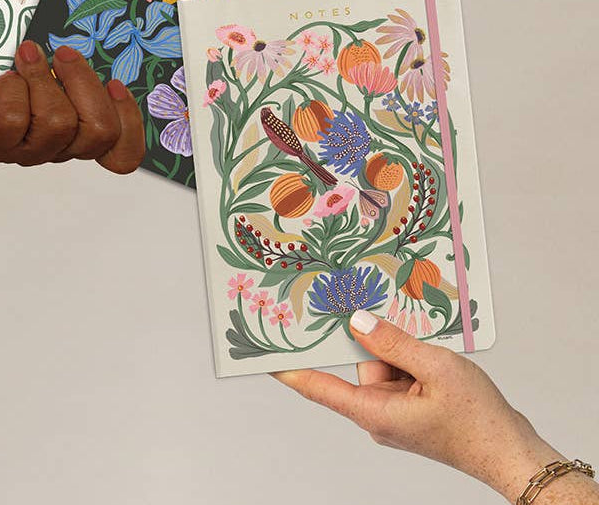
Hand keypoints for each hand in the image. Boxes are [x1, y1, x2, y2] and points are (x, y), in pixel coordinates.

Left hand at [0, 38, 144, 173]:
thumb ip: (88, 55)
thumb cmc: (11, 52)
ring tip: (25, 56)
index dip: (129, 123)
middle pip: (98, 133)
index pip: (123, 156)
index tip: (115, 83)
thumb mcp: (58, 50)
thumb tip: (104, 34)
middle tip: (64, 54)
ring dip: (41, 78)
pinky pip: (14, 121)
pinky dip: (12, 89)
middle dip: (84, 84)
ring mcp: (25, 151)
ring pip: (58, 124)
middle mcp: (58, 149)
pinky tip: (4, 78)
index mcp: (81, 133)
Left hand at [273, 310, 584, 501]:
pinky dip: (412, 364)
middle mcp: (376, 415)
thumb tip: (358, 324)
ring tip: (436, 361)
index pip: (319, 388)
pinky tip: (436, 364)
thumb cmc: (478, 420)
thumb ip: (393, 343)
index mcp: (374, 411)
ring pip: (383, 366)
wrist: (511, 451)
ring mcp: (393, 415)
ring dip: (405, 355)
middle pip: (362, 364)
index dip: (291, 370)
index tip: (265, 356)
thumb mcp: (436, 368)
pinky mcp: (408, 412)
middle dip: (383, 345)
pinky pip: (399, 376)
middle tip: (402, 332)